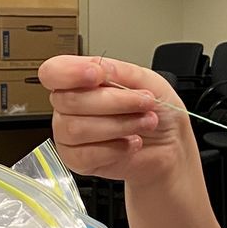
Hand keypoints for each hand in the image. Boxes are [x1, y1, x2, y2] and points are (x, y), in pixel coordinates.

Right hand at [38, 56, 192, 183]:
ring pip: (75, 129)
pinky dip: (116, 148)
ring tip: (145, 123)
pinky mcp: (77, 160)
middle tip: (145, 102)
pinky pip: (84, 155)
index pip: (53, 72)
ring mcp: (69, 134)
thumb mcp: (148, 81)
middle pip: (69, 101)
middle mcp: (70, 106)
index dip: (69, 73)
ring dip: (120, 125)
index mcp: (81, 80)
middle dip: (116, 102)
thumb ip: (120, 71)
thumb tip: (98, 68)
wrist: (173, 144)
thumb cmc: (158, 110)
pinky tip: (132, 143)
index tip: (97, 74)